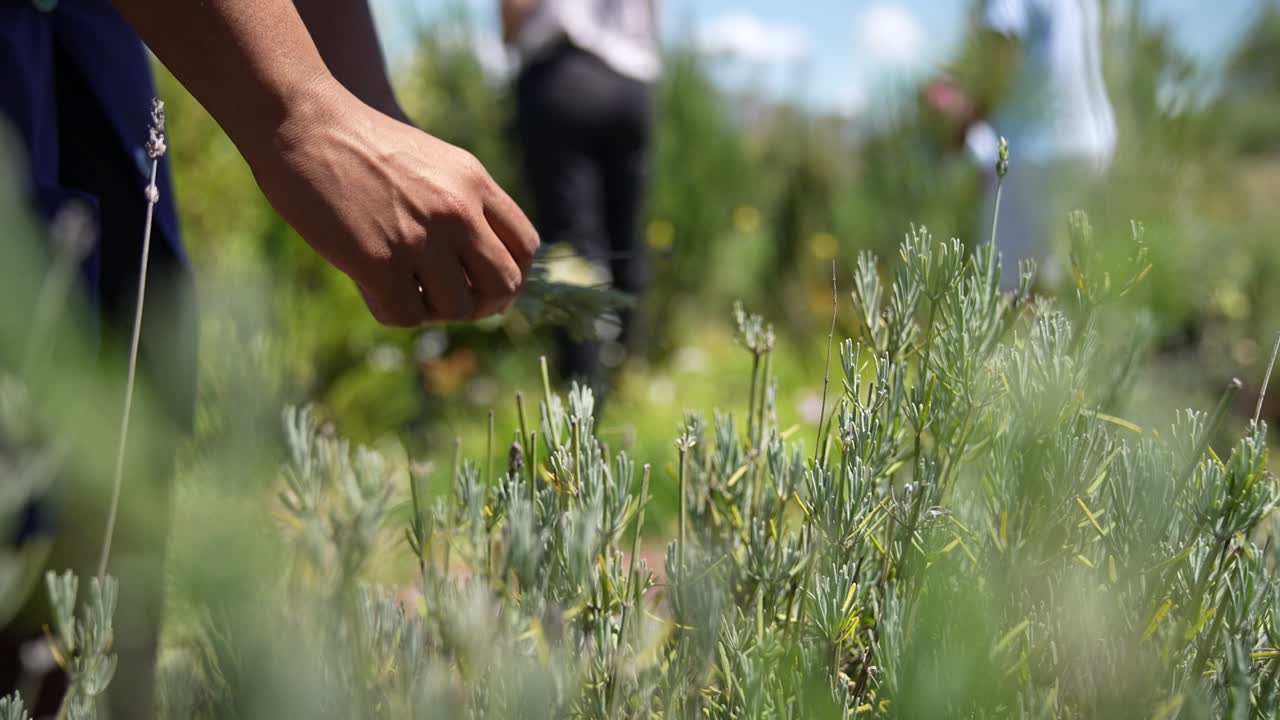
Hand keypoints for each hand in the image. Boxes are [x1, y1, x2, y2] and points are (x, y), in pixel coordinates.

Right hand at [244, 81, 538, 326]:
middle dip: (482, 304)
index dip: (511, 276)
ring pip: (459, 308)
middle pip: (504, 285)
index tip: (484, 284)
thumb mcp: (433, 163)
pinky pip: (407, 315)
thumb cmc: (360, 144)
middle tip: (447, 297)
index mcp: (474, 183)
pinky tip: (371, 287)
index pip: (525, 247)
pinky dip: (391, 310)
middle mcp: (458, 210)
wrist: (303, 121)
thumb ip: (463, 206)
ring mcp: (421, 237)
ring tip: (403, 286)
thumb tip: (483, 277)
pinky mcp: (380, 262)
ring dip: (433, 309)